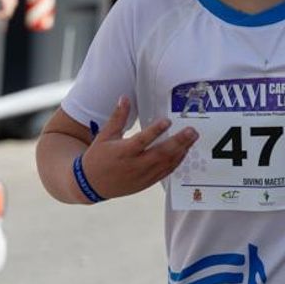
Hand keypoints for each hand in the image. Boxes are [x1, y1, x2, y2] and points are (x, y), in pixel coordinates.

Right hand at [79, 96, 196, 199]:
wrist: (92, 185)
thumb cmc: (97, 158)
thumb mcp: (104, 136)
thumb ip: (117, 118)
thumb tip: (124, 98)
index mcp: (123, 152)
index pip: (142, 141)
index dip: (155, 131)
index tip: (168, 121)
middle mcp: (134, 165)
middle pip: (160, 154)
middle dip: (178, 142)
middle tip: (192, 131)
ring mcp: (142, 176)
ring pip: (166, 164)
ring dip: (181, 151)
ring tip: (192, 139)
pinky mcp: (146, 183)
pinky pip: (165, 173)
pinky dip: (176, 163)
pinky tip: (184, 152)